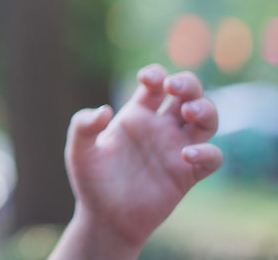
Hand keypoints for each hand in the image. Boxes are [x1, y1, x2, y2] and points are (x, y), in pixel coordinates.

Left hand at [62, 64, 223, 254]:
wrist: (105, 218)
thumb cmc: (91, 180)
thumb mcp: (79, 150)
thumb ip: (82, 125)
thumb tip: (105, 110)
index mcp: (136, 115)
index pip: (156, 84)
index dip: (156, 74)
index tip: (146, 79)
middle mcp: (160, 127)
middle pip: (188, 94)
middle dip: (187, 83)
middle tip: (174, 87)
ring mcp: (176, 148)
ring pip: (207, 119)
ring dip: (205, 108)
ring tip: (189, 111)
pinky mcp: (188, 174)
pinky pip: (212, 157)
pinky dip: (208, 152)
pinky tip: (186, 154)